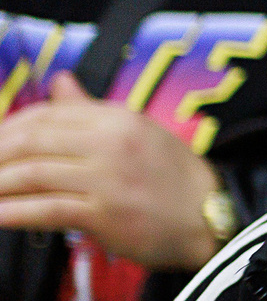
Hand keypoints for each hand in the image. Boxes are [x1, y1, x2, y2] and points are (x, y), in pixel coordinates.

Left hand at [0, 75, 222, 268]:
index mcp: (118, 118)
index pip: (48, 114)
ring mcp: (108, 180)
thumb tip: (59, 80)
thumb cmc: (175, 180)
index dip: (10, 128)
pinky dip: (14, 212)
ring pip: (33, 174)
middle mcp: (111, 144)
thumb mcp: (138, 133)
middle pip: (32, 141)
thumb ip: (91, 110)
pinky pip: (47, 209)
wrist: (213, 220)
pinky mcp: (107, 215)